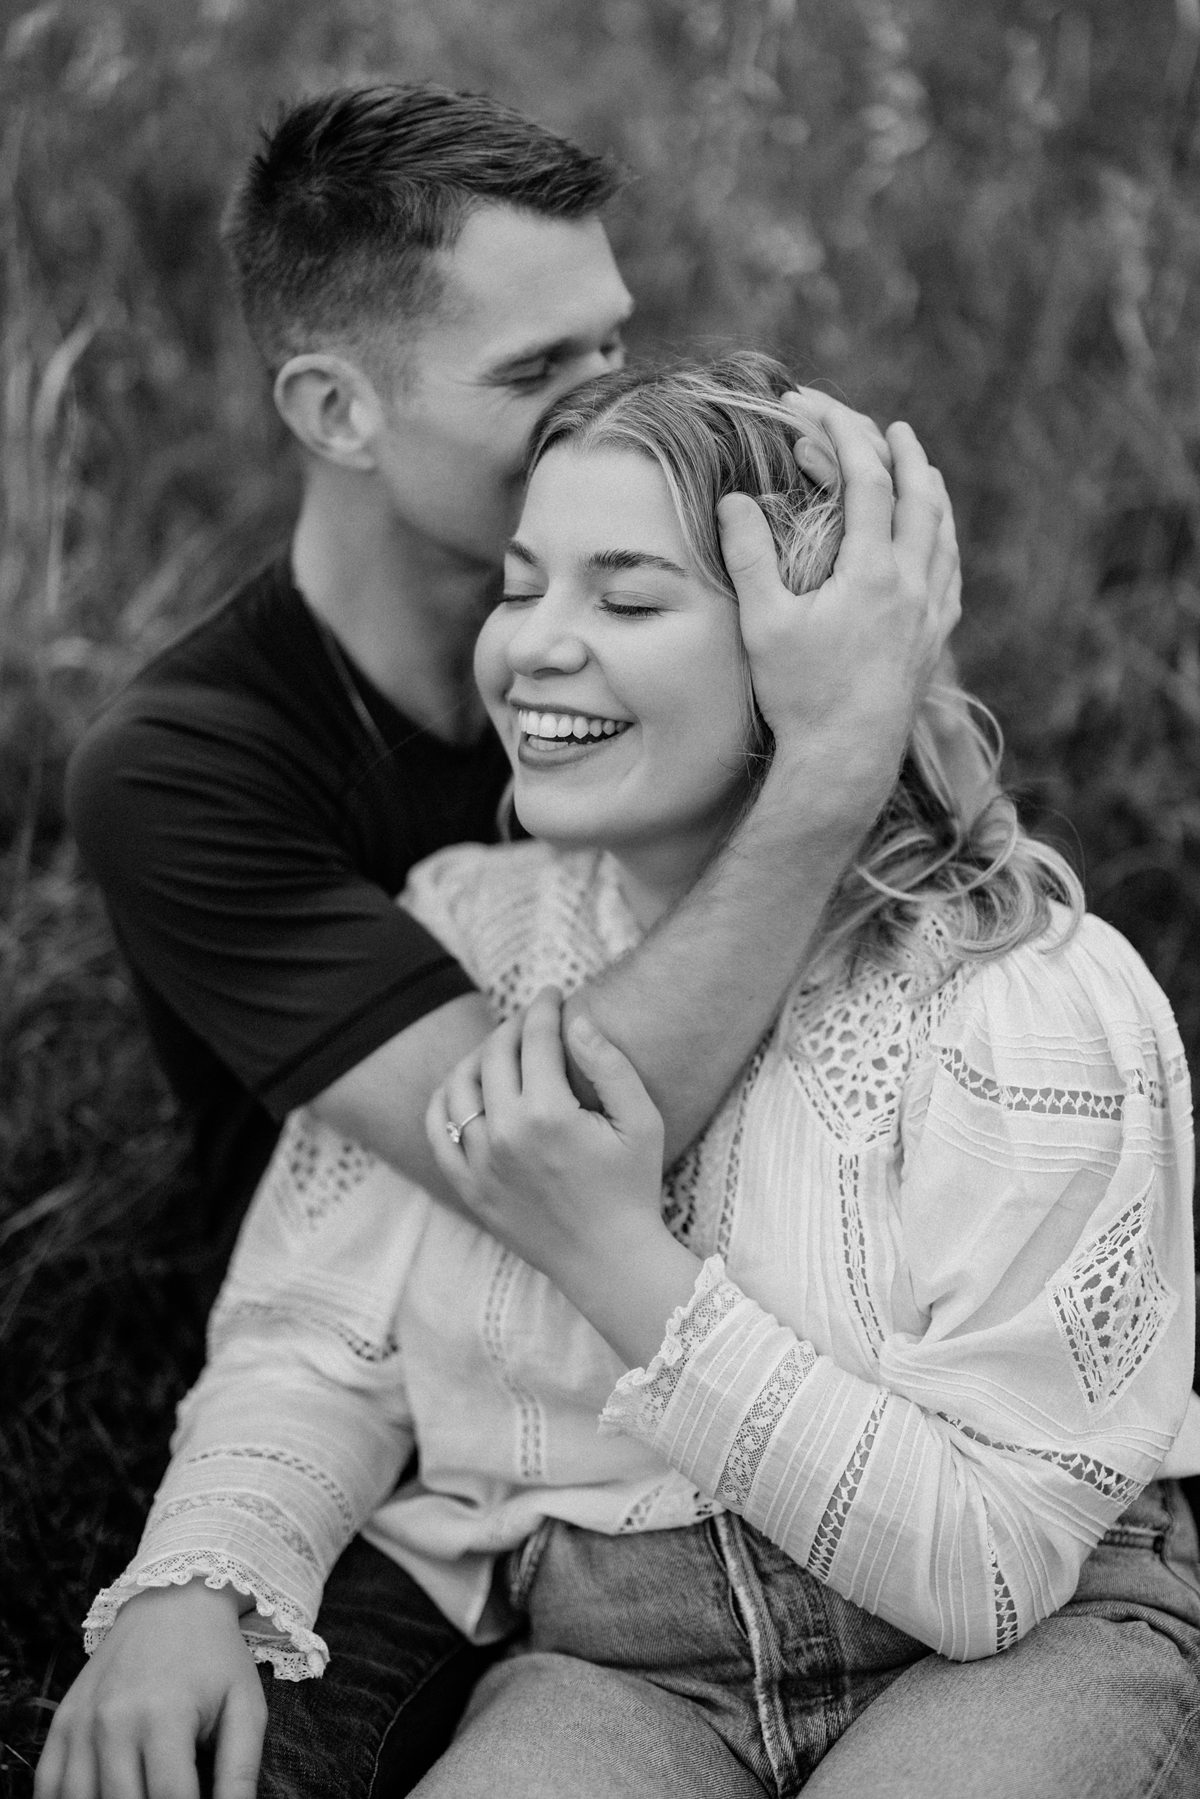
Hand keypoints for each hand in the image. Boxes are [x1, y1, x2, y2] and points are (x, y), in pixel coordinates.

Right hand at [34, 1582, 265, 1798]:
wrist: (172, 1601)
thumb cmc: (216, 1658)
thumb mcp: (245, 1706)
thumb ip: (241, 1770)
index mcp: (165, 1715)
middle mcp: (114, 1721)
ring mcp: (81, 1723)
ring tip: (138, 1796)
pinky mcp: (62, 1722)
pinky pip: (48, 1786)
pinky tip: (97, 1798)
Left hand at [427, 989, 700, 1364]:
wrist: (609, 1261)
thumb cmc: (633, 1188)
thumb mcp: (642, 1121)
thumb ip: (609, 1064)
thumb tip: (577, 1019)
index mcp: (549, 1113)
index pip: (535, 1038)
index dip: (544, 1007)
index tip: (553, 993)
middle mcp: (505, 1134)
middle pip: (495, 1054)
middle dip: (514, 1025)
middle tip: (532, 1019)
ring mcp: (480, 1162)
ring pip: (459, 1085)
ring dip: (479, 1056)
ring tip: (501, 1050)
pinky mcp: (468, 1187)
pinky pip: (438, 1129)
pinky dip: (444, 1099)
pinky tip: (466, 1087)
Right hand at [719, 392, 959, 823]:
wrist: (846, 758)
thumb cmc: (800, 694)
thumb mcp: (763, 623)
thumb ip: (749, 555)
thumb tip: (733, 499)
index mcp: (872, 570)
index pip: (868, 479)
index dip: (845, 435)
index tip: (821, 410)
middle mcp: (913, 583)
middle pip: (919, 495)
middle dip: (901, 453)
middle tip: (887, 427)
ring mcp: (931, 611)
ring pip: (943, 532)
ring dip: (930, 492)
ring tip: (920, 468)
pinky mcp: (935, 639)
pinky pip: (951, 572)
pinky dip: (944, 540)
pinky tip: (937, 540)